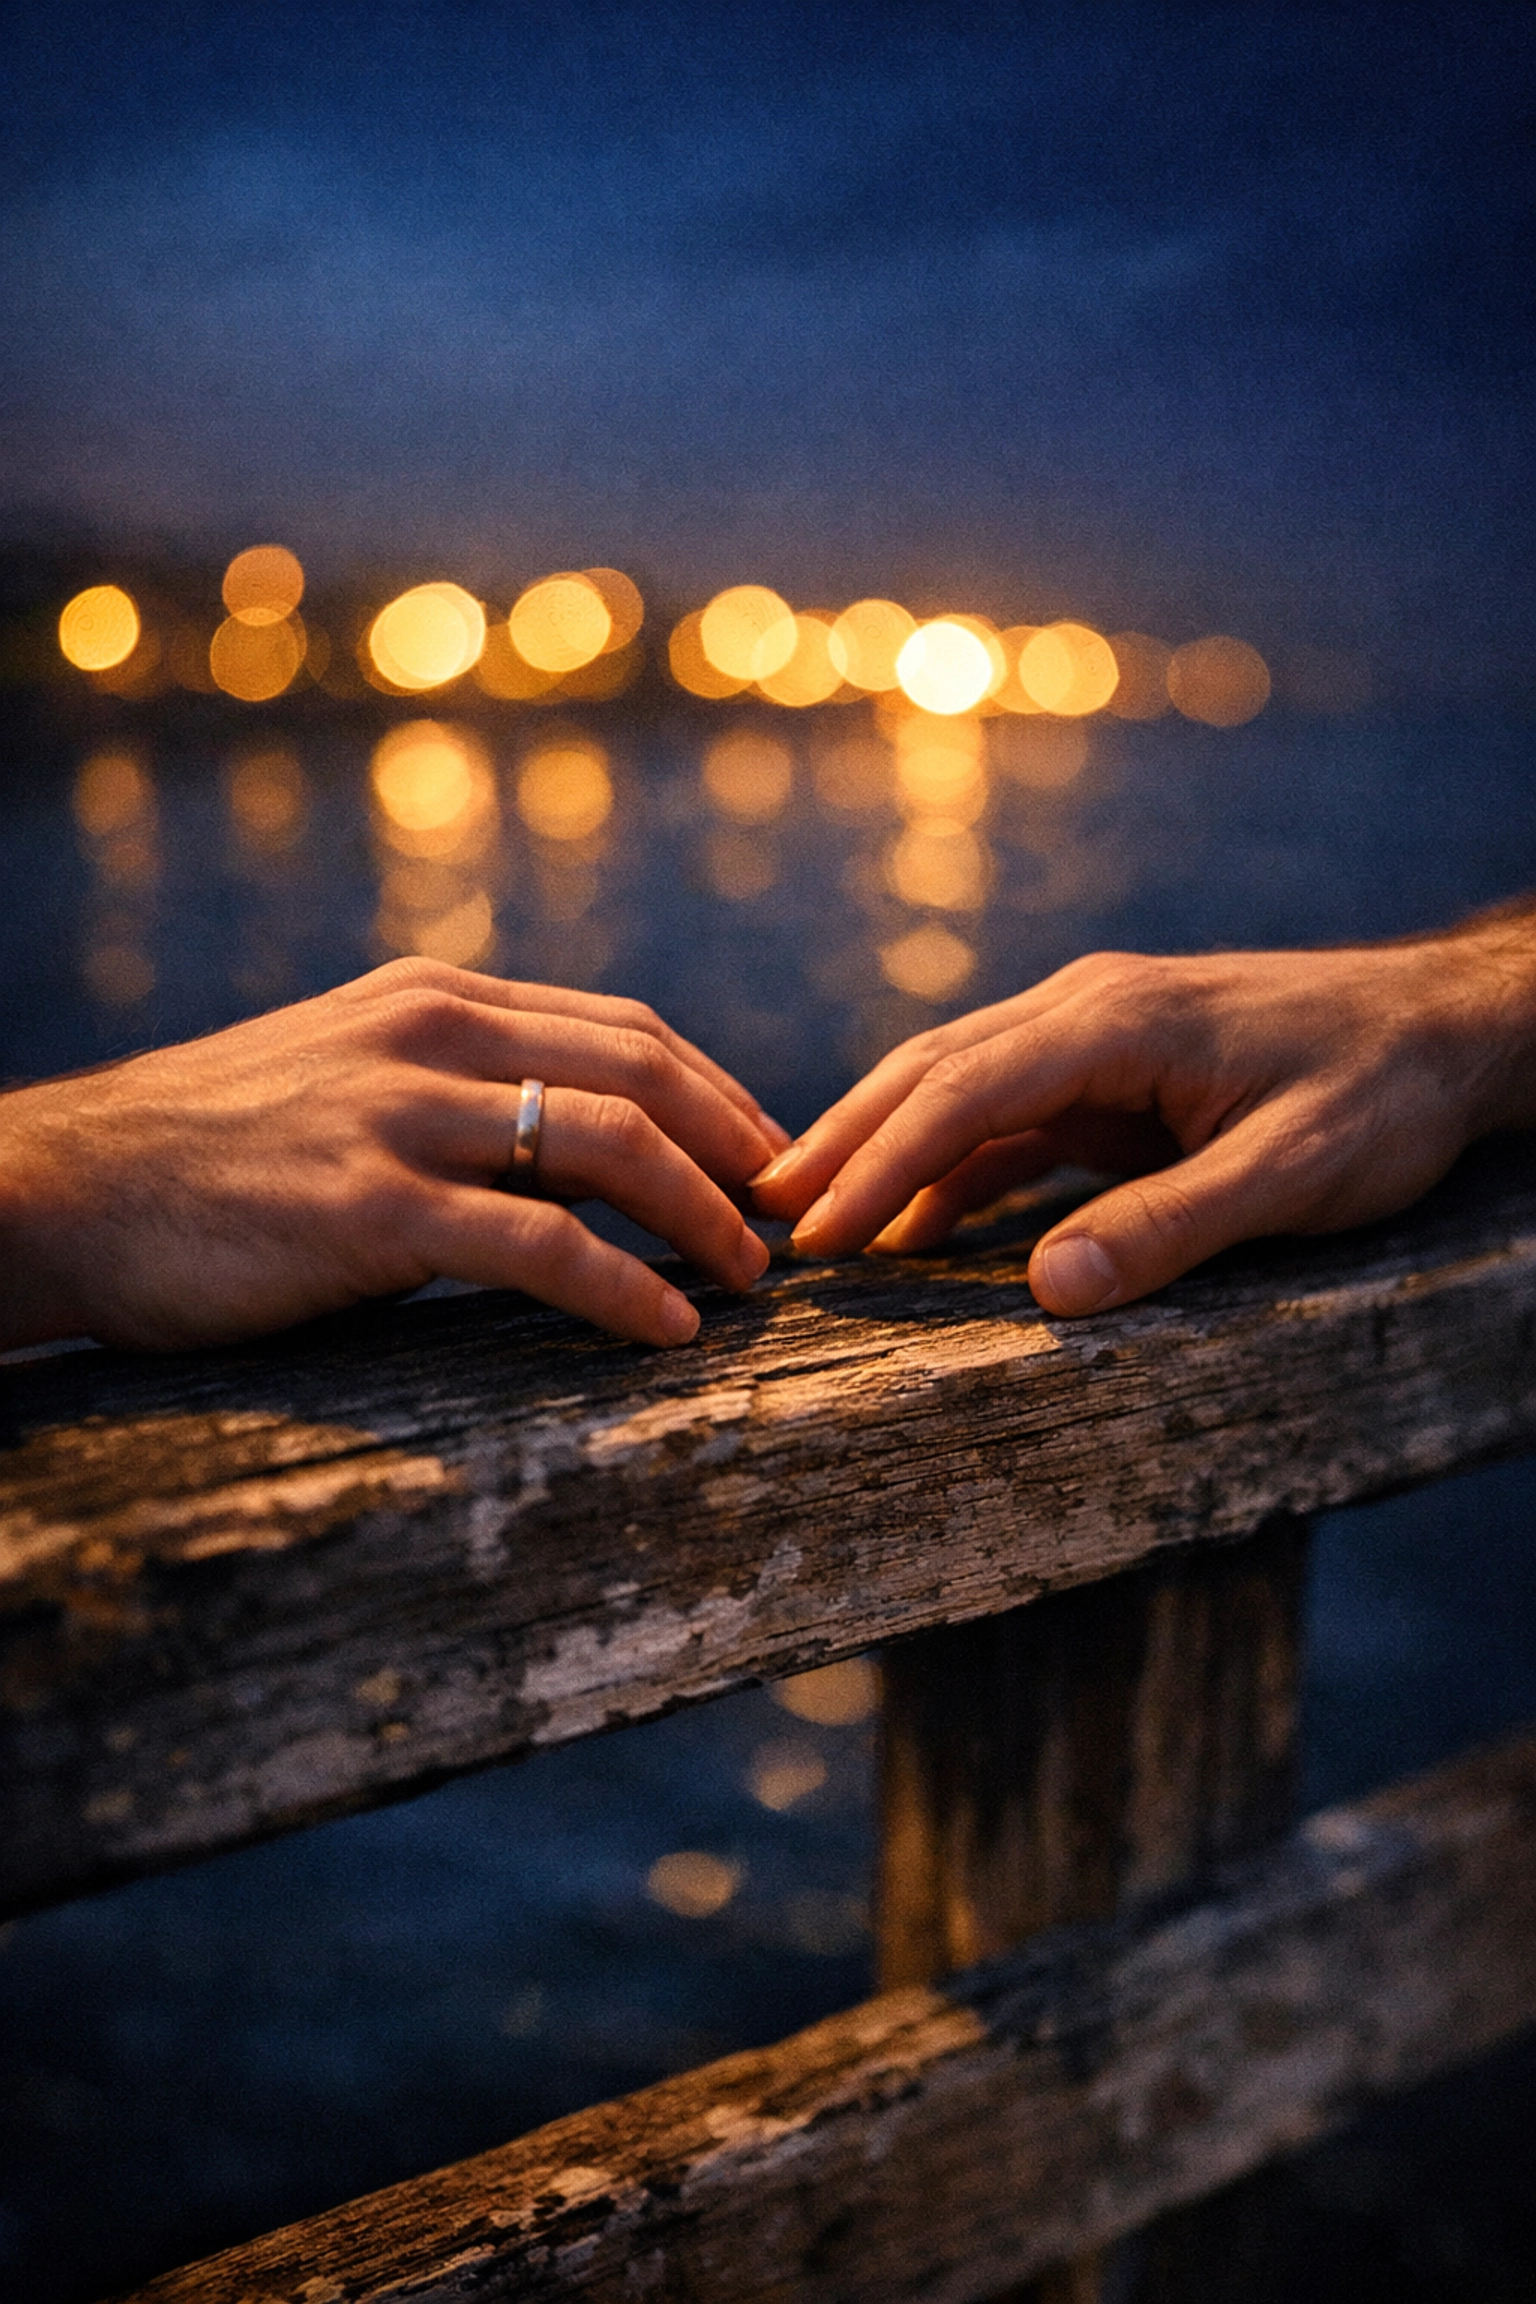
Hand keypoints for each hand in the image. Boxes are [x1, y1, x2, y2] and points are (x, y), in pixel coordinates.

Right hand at [0, 959, 787, 1351]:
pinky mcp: (369, 1204)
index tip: (769, 1157)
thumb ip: (454, 1096)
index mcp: (434, 1000)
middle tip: (788, 1222)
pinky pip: (535, 1243)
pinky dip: (620, 1288)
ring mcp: (399, 1113)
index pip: (623, 1028)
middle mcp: (430, 1035)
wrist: (68, 1187)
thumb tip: (565, 1162)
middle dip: (737, 1149)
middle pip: (641, 1073)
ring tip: (749, 1280)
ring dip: (702, 1215)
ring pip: (607, 1145)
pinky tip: (664, 1331)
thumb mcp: (344, 1081)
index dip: (718, 1092)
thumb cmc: (209, 1153)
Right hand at [752, 922, 1535, 1314]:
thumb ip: (1172, 1225)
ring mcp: (1098, 1036)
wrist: (1447, 1029)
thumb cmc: (1381, 1094)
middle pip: (935, 1070)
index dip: (880, 1165)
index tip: (816, 1235)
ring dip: (883, 1149)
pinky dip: (951, 1166)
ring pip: (959, 1086)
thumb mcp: (1292, 1172)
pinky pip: (1009, 1116)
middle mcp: (1089, 1011)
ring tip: (810, 1223)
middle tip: (760, 1214)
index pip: (966, 1090)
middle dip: (844, 1142)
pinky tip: (915, 1226)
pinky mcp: (1115, 1072)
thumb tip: (1048, 1290)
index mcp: (1117, 1021)